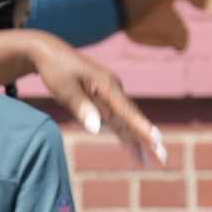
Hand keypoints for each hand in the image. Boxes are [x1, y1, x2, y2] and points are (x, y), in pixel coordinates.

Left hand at [27, 32, 165, 164]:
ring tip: (150, 160)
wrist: (49, 52)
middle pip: (133, 117)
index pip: (127, 111)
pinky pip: (116, 118)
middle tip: (162, 157)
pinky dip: (123, 132)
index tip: (155, 140)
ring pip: (126, 120)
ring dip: (137, 140)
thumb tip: (96, 129)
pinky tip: (131, 147)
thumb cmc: (56, 69)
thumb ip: (81, 107)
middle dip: (147, 138)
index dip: (141, 128)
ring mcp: (110, 93)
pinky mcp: (103, 97)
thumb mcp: (65, 89)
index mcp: (107, 85)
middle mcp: (114, 88)